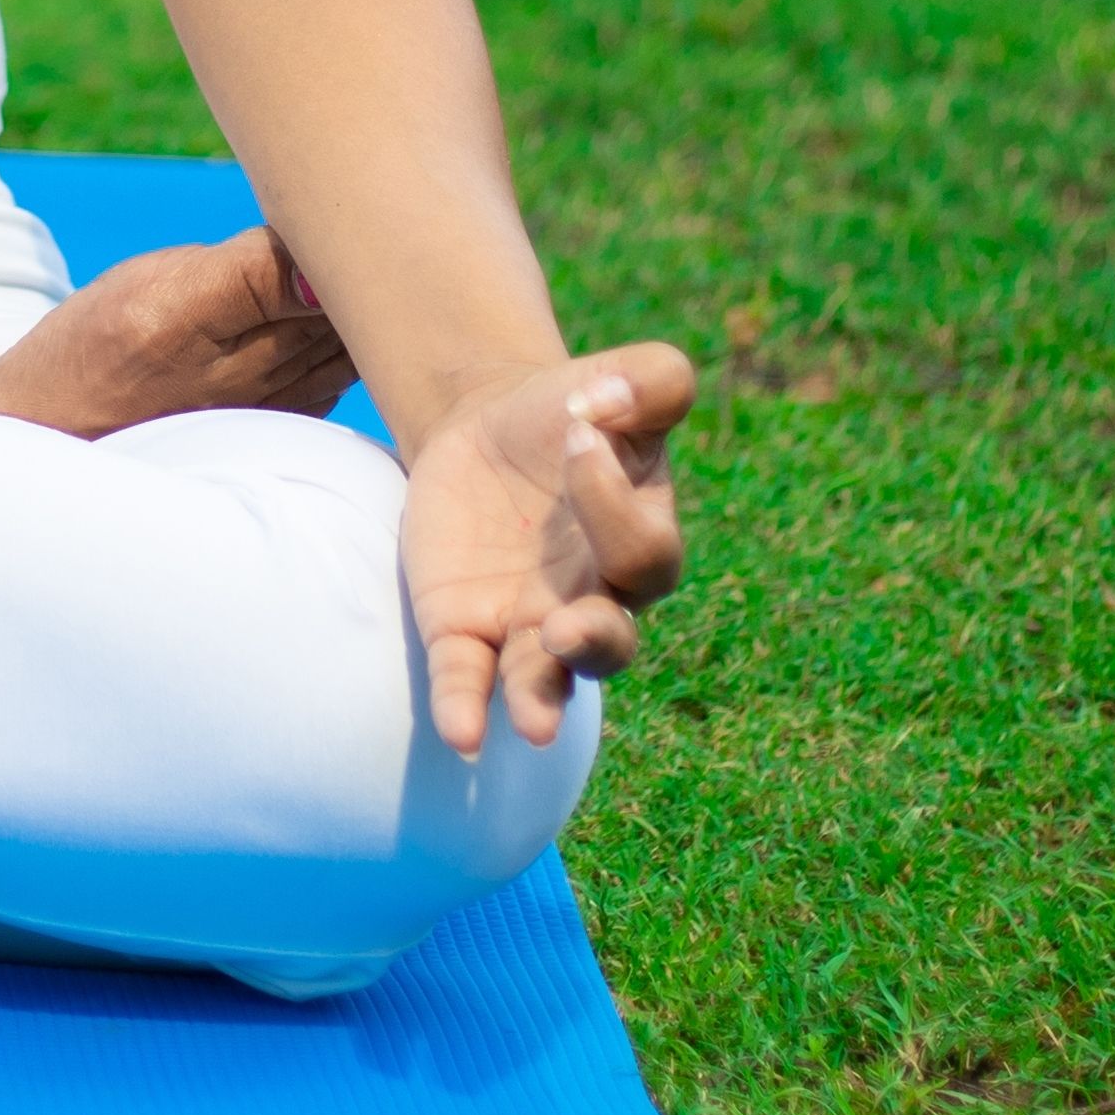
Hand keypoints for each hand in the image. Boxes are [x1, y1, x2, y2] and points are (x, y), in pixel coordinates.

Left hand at [399, 340, 695, 757]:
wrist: (489, 428)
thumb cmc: (567, 412)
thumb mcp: (614, 380)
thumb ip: (653, 379)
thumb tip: (611, 402)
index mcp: (638, 539)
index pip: (641, 546)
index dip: (610, 498)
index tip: (575, 432)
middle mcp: (593, 596)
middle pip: (613, 641)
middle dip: (593, 641)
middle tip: (565, 627)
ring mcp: (529, 621)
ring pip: (546, 678)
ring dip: (540, 697)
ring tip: (532, 721)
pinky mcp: (465, 628)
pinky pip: (468, 679)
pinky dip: (463, 708)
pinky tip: (461, 735)